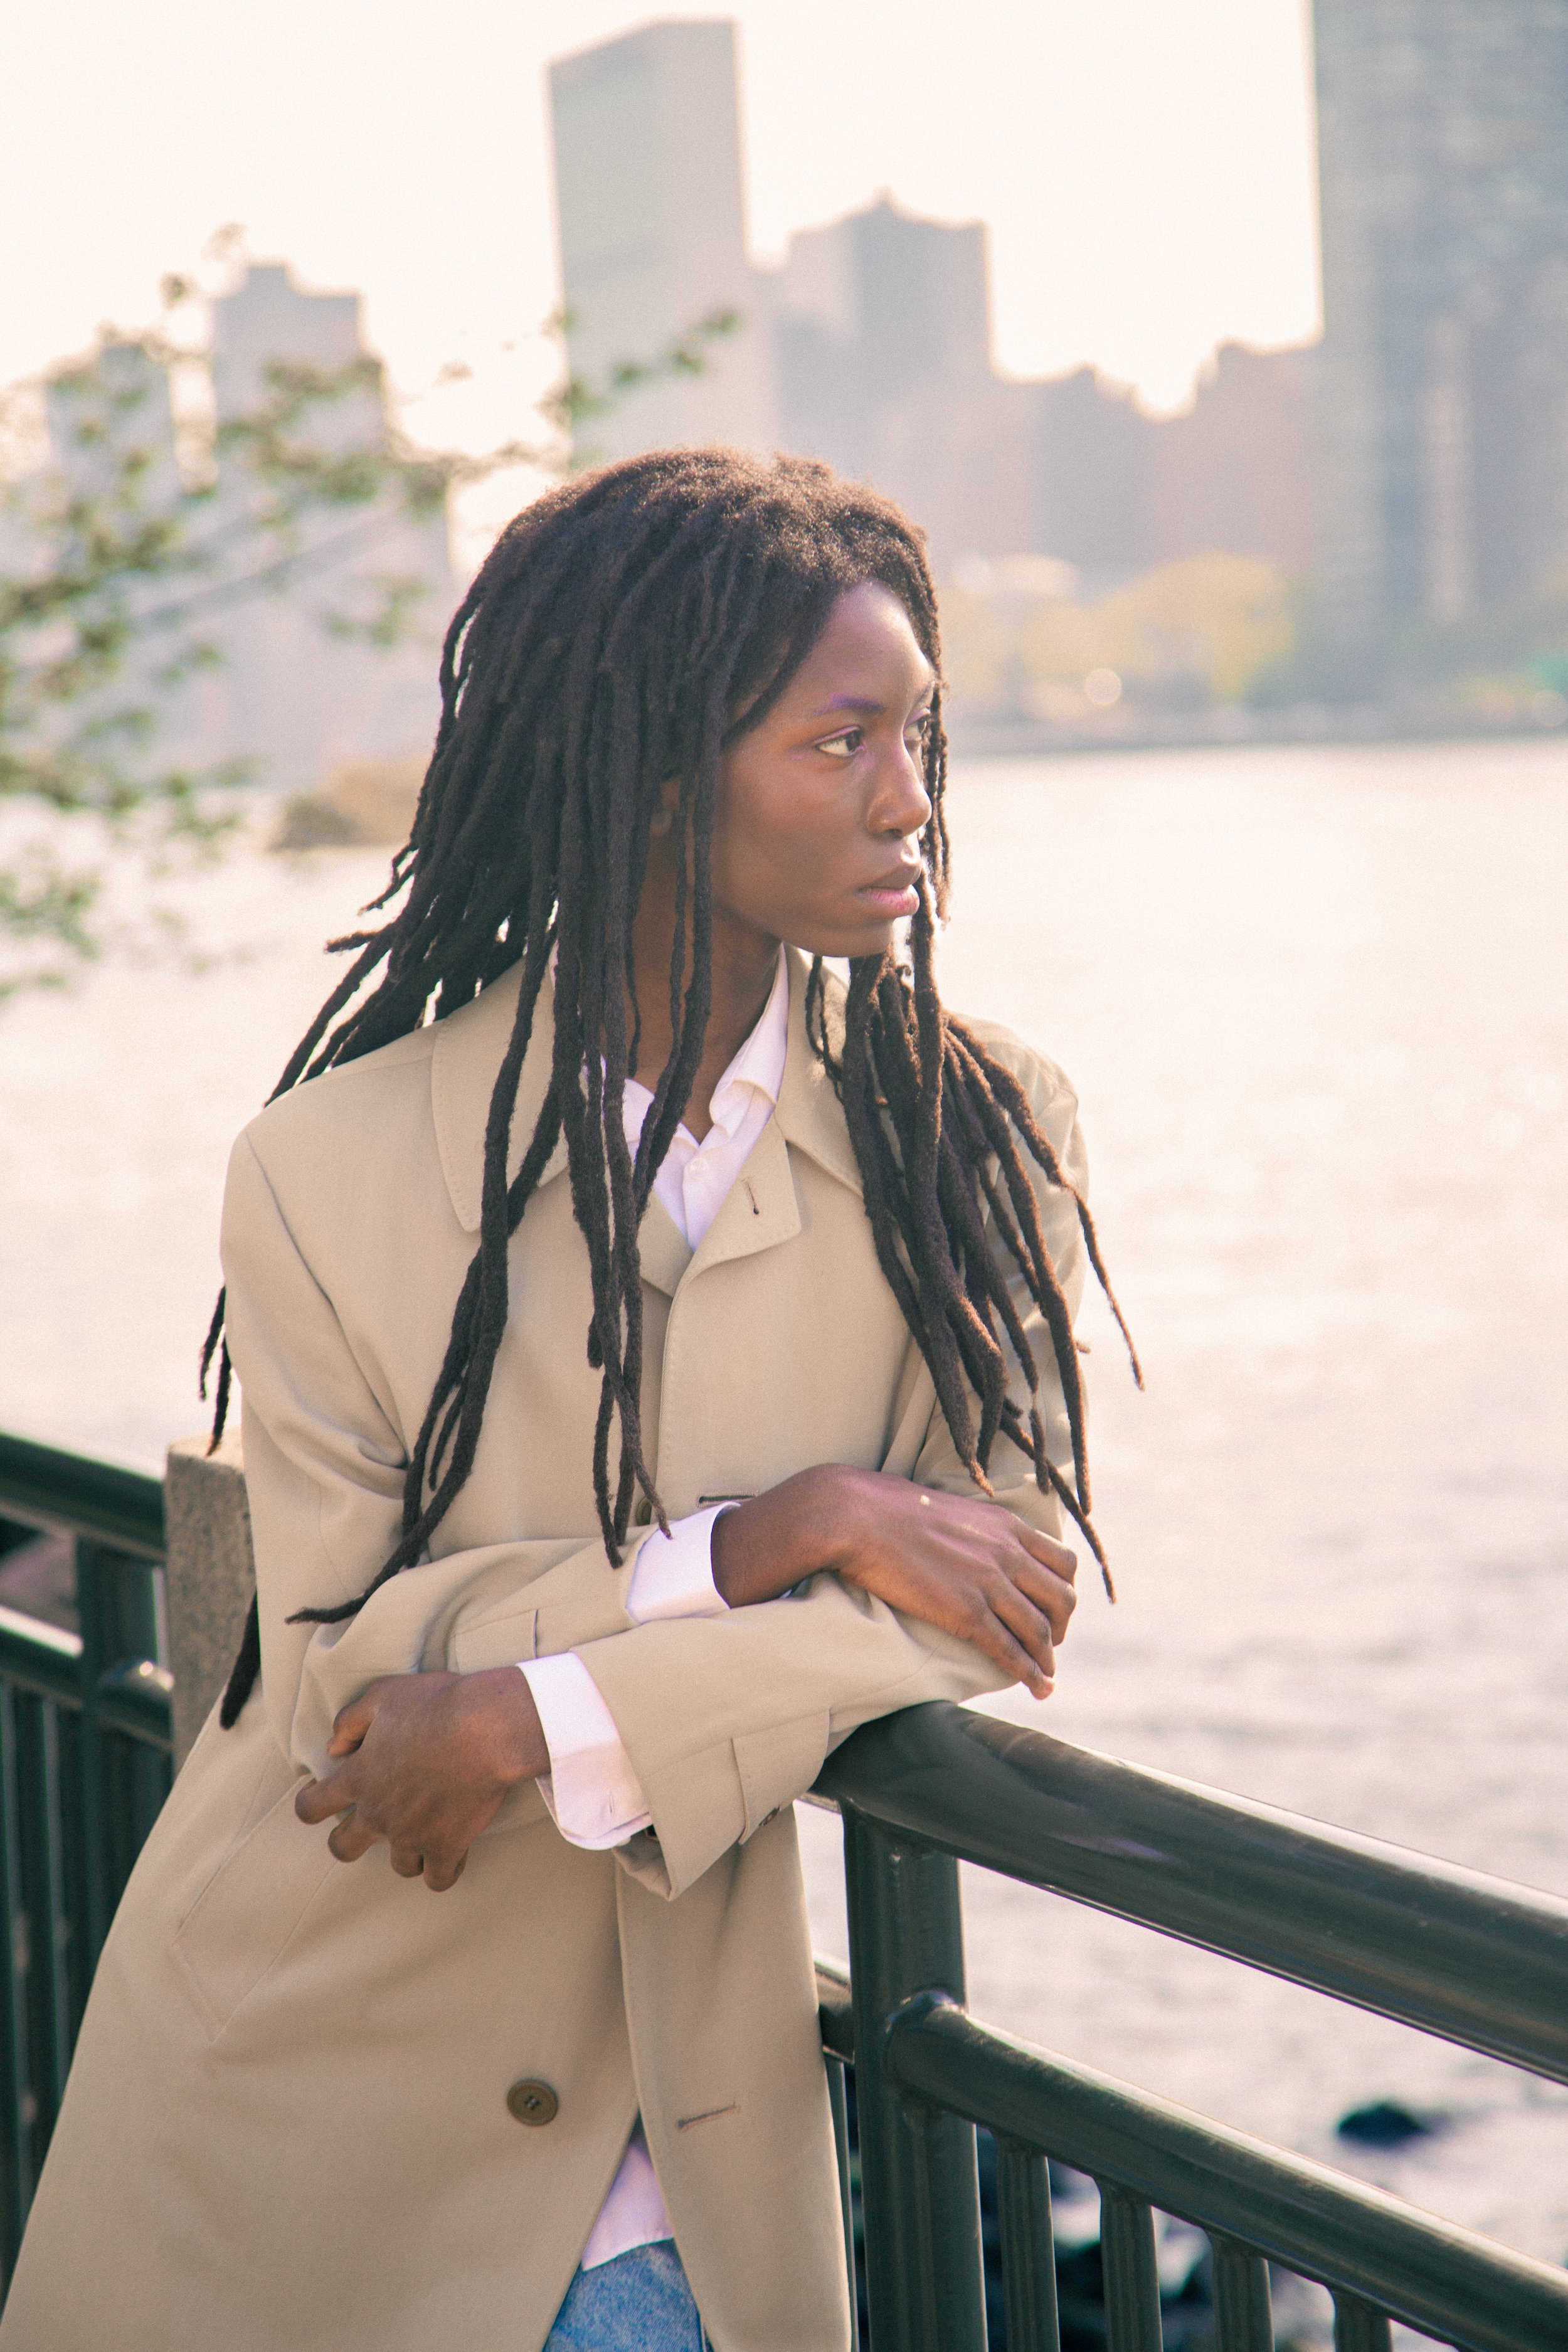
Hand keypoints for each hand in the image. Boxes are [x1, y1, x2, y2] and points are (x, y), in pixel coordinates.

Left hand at [294, 1667, 549, 1891]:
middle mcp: (378, 1813)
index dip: (310, 1805)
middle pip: (343, 1848)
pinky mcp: (447, 1846)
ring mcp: (412, 1835)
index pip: (311, 1807)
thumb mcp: (384, 1695)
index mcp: (359, 1777)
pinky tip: (452, 1854)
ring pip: (399, 1865)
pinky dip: (444, 1870)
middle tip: (366, 1827)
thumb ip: (350, 1721)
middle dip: (348, 1841)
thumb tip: (332, 1747)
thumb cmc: (437, 1704)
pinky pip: (438, 1879)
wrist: (487, 1728)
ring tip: (423, 1835)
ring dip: (407, 1852)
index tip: (320, 1797)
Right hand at [711, 1466, 1076, 1698]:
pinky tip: (1037, 1688)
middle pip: (1062, 1598)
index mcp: (1005, 1525)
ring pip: (1040, 1629)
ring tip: (1044, 1675)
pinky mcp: (966, 1612)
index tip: (1054, 1608)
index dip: (1063, 1591)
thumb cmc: (889, 1509)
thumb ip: (972, 1528)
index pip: (1063, 1561)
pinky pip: (1011, 1650)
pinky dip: (1030, 1673)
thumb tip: (968, 1540)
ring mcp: (989, 1583)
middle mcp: (1007, 1553)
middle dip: (1061, 1627)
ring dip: (1047, 1658)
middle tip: (1049, 1644)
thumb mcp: (949, 1506)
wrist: (856, 1516)